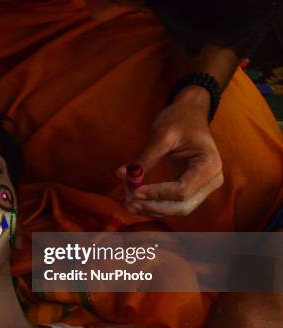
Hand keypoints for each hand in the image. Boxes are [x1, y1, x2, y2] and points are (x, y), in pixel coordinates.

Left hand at [116, 86, 223, 216]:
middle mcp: (211, 181)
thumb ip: (144, 158)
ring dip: (151, 209)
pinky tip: (135, 202)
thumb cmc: (180, 120)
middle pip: (181, 206)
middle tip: (127, 202)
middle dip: (153, 206)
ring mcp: (203, 187)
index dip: (157, 194)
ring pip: (177, 210)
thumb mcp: (162, 135)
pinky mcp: (191, 189)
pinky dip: (154, 205)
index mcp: (209, 165)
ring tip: (126, 203)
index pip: (182, 191)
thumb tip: (120, 174)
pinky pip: (173, 204)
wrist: (190, 114)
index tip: (134, 191)